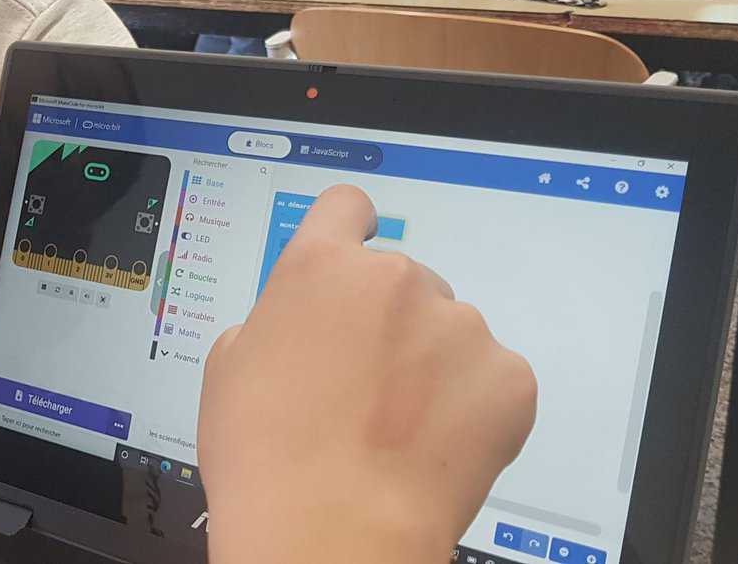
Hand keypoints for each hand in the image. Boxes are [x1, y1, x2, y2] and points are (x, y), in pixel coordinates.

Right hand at [198, 185, 535, 563]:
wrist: (330, 529)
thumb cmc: (266, 457)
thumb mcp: (229, 369)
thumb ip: (271, 323)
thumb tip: (294, 329)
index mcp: (320, 268)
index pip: (346, 209)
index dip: (349, 231)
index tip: (356, 250)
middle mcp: (394, 280)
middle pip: (403, 284)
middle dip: (391, 326)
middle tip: (364, 389)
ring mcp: (458, 326)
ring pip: (450, 334)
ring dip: (432, 368)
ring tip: (397, 430)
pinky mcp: (508, 377)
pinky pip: (493, 381)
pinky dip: (473, 410)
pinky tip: (433, 447)